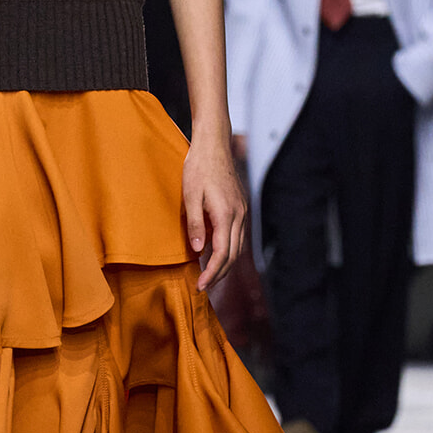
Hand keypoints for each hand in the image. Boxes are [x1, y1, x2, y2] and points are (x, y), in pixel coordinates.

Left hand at [182, 135, 246, 291]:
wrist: (213, 146)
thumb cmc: (199, 167)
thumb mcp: (190, 195)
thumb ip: (195, 224)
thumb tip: (199, 251)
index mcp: (226, 213)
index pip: (223, 253)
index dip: (212, 272)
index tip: (200, 285)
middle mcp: (239, 215)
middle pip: (233, 254)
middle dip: (219, 273)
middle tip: (202, 286)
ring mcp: (242, 211)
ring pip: (238, 247)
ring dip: (225, 263)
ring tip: (208, 275)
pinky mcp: (240, 208)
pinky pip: (237, 235)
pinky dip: (228, 249)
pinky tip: (214, 253)